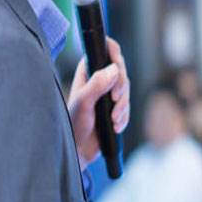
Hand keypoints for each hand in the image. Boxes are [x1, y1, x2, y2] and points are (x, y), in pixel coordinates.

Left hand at [68, 37, 129, 170]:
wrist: (77, 150)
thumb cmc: (73, 125)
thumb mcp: (83, 103)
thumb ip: (96, 85)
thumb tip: (114, 69)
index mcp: (87, 72)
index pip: (105, 51)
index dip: (114, 53)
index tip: (118, 66)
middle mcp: (98, 80)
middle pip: (121, 71)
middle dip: (121, 87)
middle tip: (114, 99)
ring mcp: (107, 95)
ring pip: (126, 91)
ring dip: (122, 106)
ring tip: (113, 120)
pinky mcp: (114, 109)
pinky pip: (127, 108)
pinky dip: (124, 117)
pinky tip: (114, 126)